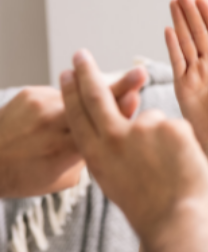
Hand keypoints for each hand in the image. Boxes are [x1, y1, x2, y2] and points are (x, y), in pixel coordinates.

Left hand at [0, 71, 145, 197]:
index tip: (135, 98)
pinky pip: (56, 93)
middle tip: (139, 73)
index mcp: (65, 149)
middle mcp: (53, 124)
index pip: (100, 126)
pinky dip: (59, 102)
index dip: (120, 111)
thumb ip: (87, 155)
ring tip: (87, 98)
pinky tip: (48, 117)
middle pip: (95, 102)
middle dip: (120, 85)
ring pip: (76, 94)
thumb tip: (110, 132)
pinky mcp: (30, 94)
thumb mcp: (62, 179)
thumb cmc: (25, 176)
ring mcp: (41, 106)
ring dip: (87, 94)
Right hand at [59, 50, 207, 240]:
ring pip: (151, 120)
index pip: (77, 116)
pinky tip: (182, 164)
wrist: (176, 220)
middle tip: (79, 56)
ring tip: (168, 168)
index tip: (65, 75)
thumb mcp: (114, 180)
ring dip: (161, 139)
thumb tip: (110, 130)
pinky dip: (181, 142)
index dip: (70, 94)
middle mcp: (113, 138)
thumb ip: (109, 151)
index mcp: (96, 155)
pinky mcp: (170, 125)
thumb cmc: (148, 206)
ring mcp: (142, 129)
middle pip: (95, 96)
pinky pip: (175, 127)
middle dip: (85, 73)